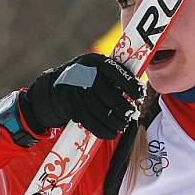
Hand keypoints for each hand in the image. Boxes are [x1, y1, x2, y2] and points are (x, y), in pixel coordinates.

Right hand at [19, 53, 144, 138]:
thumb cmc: (86, 79)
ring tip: (124, 124)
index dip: (130, 84)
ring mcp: (74, 90)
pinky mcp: (69, 105)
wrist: (55, 87)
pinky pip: (89, 121)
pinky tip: (112, 133)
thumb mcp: (97, 70)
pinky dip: (103, 130)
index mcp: (94, 61)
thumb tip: (138, 92)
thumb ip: (114, 77)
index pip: (115, 72)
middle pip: (107, 94)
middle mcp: (82, 73)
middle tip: (132, 113)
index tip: (140, 95)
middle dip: (123, 107)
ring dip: (115, 121)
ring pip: (99, 110)